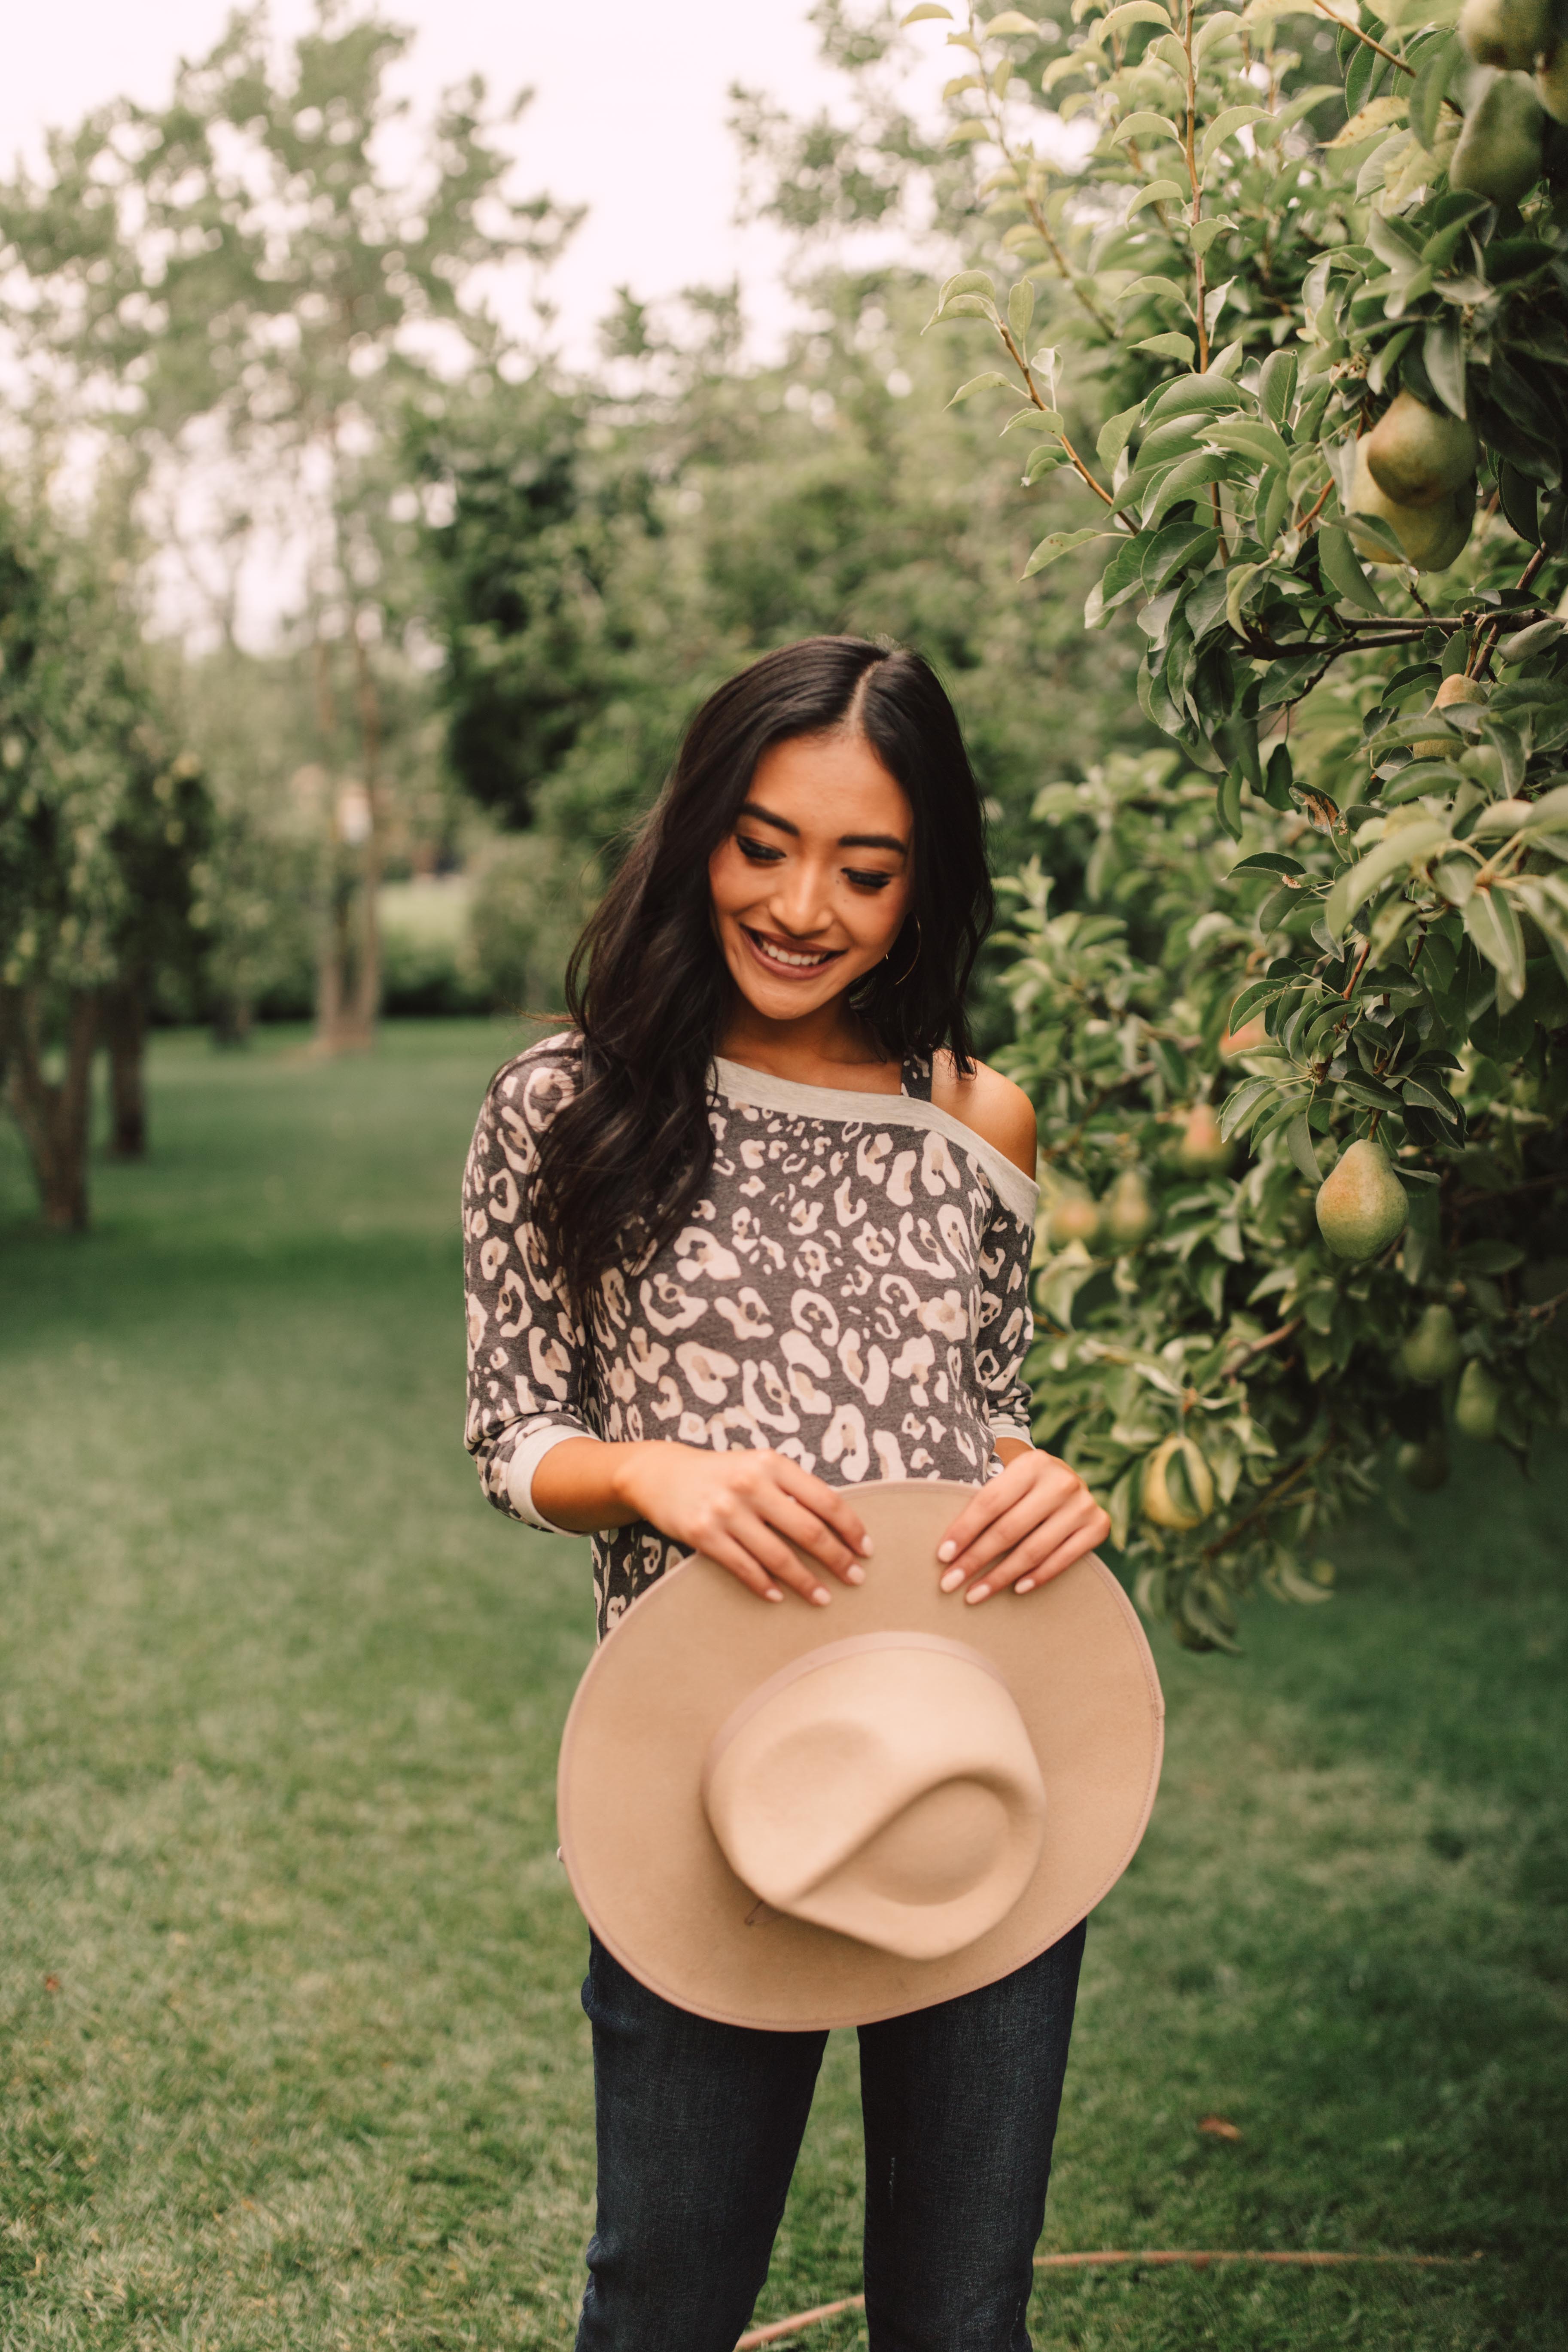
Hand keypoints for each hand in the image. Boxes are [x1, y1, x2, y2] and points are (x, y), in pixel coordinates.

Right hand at [618, 1442, 872, 1606]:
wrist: (661, 1475)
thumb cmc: (722, 1474)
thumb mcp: (758, 1467)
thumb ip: (792, 1488)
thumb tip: (838, 1526)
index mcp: (772, 1464)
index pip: (825, 1500)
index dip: (851, 1528)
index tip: (867, 1550)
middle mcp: (751, 1485)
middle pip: (808, 1531)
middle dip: (838, 1559)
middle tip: (856, 1579)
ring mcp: (726, 1510)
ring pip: (779, 1556)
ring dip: (806, 1582)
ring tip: (824, 1598)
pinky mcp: (704, 1534)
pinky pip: (744, 1567)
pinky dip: (765, 1586)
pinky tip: (779, 1596)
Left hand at [935, 1448, 1110, 1604]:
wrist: (1063, 1478)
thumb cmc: (1020, 1486)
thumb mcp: (1005, 1480)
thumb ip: (983, 1503)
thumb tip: (945, 1546)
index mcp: (1032, 1464)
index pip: (990, 1502)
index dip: (964, 1530)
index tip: (942, 1557)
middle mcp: (1061, 1481)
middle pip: (1009, 1530)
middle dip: (975, 1560)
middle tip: (949, 1584)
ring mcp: (1083, 1504)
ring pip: (1033, 1550)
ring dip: (1000, 1577)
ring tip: (974, 1594)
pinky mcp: (1099, 1526)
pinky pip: (1063, 1560)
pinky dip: (1037, 1577)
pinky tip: (1015, 1589)